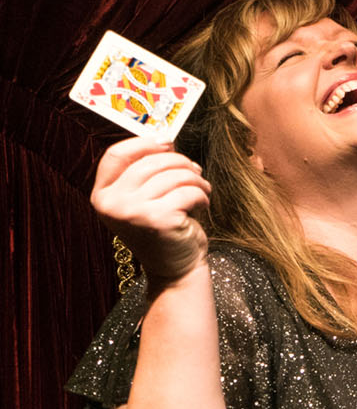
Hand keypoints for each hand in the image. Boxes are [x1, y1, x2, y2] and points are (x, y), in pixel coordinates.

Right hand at [91, 137, 211, 284]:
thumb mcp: (145, 199)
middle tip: (196, 172)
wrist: (175, 268)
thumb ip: (146, 172)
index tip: (167, 143)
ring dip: (196, 179)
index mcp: (102, 195)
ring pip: (173, 175)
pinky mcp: (158, 219)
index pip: (116, 155)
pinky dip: (202, 195)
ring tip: (202, 189)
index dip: (144, 143)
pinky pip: (187, 191)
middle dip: (180, 162)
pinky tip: (203, 203)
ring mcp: (132, 212)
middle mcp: (111, 203)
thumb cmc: (163, 229)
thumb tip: (165, 140)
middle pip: (150, 162)